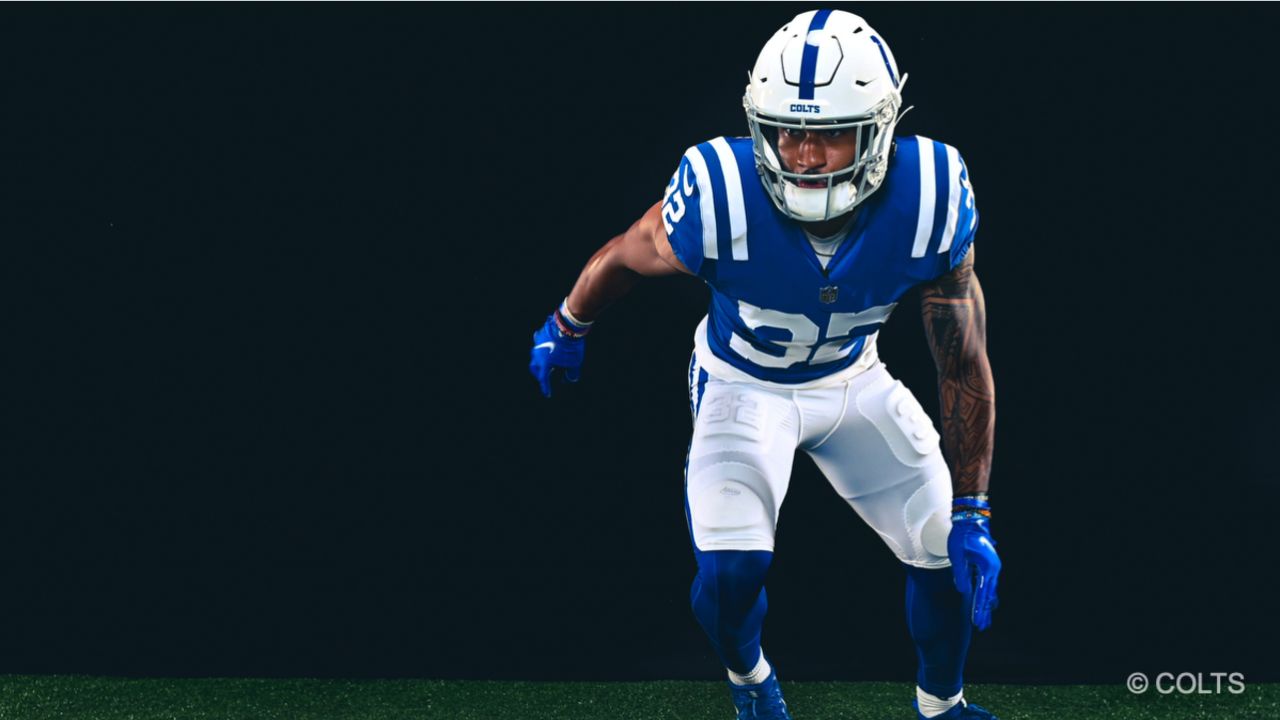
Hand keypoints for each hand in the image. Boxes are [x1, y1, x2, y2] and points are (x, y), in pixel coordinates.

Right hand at [529, 313, 584, 397]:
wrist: (568, 326)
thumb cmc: (571, 346)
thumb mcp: (574, 363)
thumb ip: (571, 373)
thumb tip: (570, 379)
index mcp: (544, 364)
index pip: (543, 379)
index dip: (546, 388)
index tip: (548, 394)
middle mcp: (537, 355)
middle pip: (534, 368)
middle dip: (539, 374)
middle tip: (545, 377)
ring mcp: (537, 344)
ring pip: (535, 356)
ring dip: (540, 361)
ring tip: (547, 363)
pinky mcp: (539, 335)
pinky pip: (538, 344)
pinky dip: (542, 349)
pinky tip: (548, 348)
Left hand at [948, 512, 1000, 630]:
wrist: (970, 520)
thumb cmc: (962, 536)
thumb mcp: (957, 555)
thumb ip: (960, 574)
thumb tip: (962, 591)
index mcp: (987, 567)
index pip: (982, 593)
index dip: (979, 609)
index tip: (976, 622)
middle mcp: (994, 569)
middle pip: (989, 595)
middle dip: (984, 612)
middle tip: (981, 627)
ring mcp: (993, 567)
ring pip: (991, 591)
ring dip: (987, 606)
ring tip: (985, 621)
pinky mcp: (989, 566)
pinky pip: (988, 585)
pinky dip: (986, 596)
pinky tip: (985, 604)